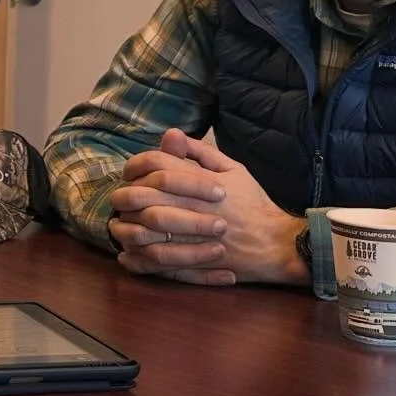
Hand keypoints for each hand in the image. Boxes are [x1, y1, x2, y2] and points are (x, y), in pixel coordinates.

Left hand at [111, 129, 306, 284]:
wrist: (278, 244)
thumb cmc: (254, 204)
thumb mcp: (234, 169)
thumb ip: (201, 152)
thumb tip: (172, 134)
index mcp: (201, 182)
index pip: (156, 164)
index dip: (136, 165)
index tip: (129, 172)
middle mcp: (193, 207)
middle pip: (142, 196)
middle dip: (123, 196)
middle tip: (117, 198)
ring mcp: (192, 236)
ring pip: (144, 229)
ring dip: (126, 226)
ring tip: (120, 225)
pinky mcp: (192, 262)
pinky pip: (155, 260)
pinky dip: (137, 257)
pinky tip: (128, 253)